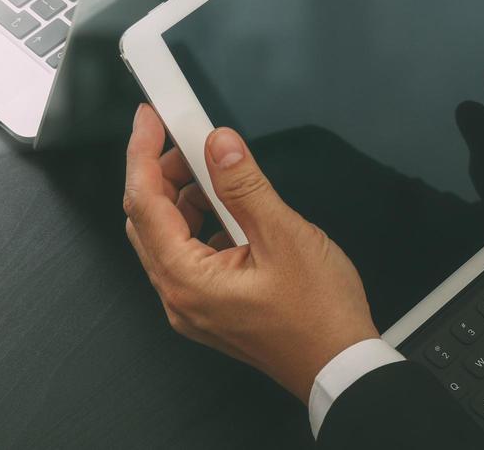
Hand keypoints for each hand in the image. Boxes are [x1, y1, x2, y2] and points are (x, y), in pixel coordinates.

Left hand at [123, 104, 378, 399]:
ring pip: (168, 237)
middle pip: (148, 220)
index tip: (149, 120)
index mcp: (188, 280)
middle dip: (163, 173)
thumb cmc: (319, 315)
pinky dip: (201, 222)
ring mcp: (195, 305)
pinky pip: (189, 255)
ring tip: (220, 172)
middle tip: (192, 140)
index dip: (142, 155)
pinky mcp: (212, 306)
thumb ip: (246, 186)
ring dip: (185, 197)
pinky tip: (232, 209)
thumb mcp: (286, 237)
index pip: (145, 204)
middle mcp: (180, 297)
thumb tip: (219, 146)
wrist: (340, 364)